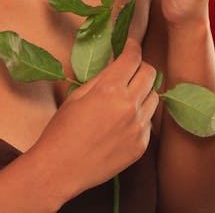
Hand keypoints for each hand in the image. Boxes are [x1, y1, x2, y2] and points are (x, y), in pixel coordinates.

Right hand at [29, 39, 157, 198]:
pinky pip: (149, 121)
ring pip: (154, 96)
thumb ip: (102, 77)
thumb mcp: (78, 94)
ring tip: (127, 94)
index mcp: (110, 89)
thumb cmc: (62, 129)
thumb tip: (117, 64)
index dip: (132, 46)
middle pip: (150, 73)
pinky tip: (124, 118)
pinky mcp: (141, 145)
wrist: (60, 168)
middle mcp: (129, 106)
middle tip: (129, 68)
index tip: (129, 45)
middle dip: (140, 66)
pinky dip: (141, 114)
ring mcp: (138, 127)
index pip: (133, 57)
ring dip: (143, 90)